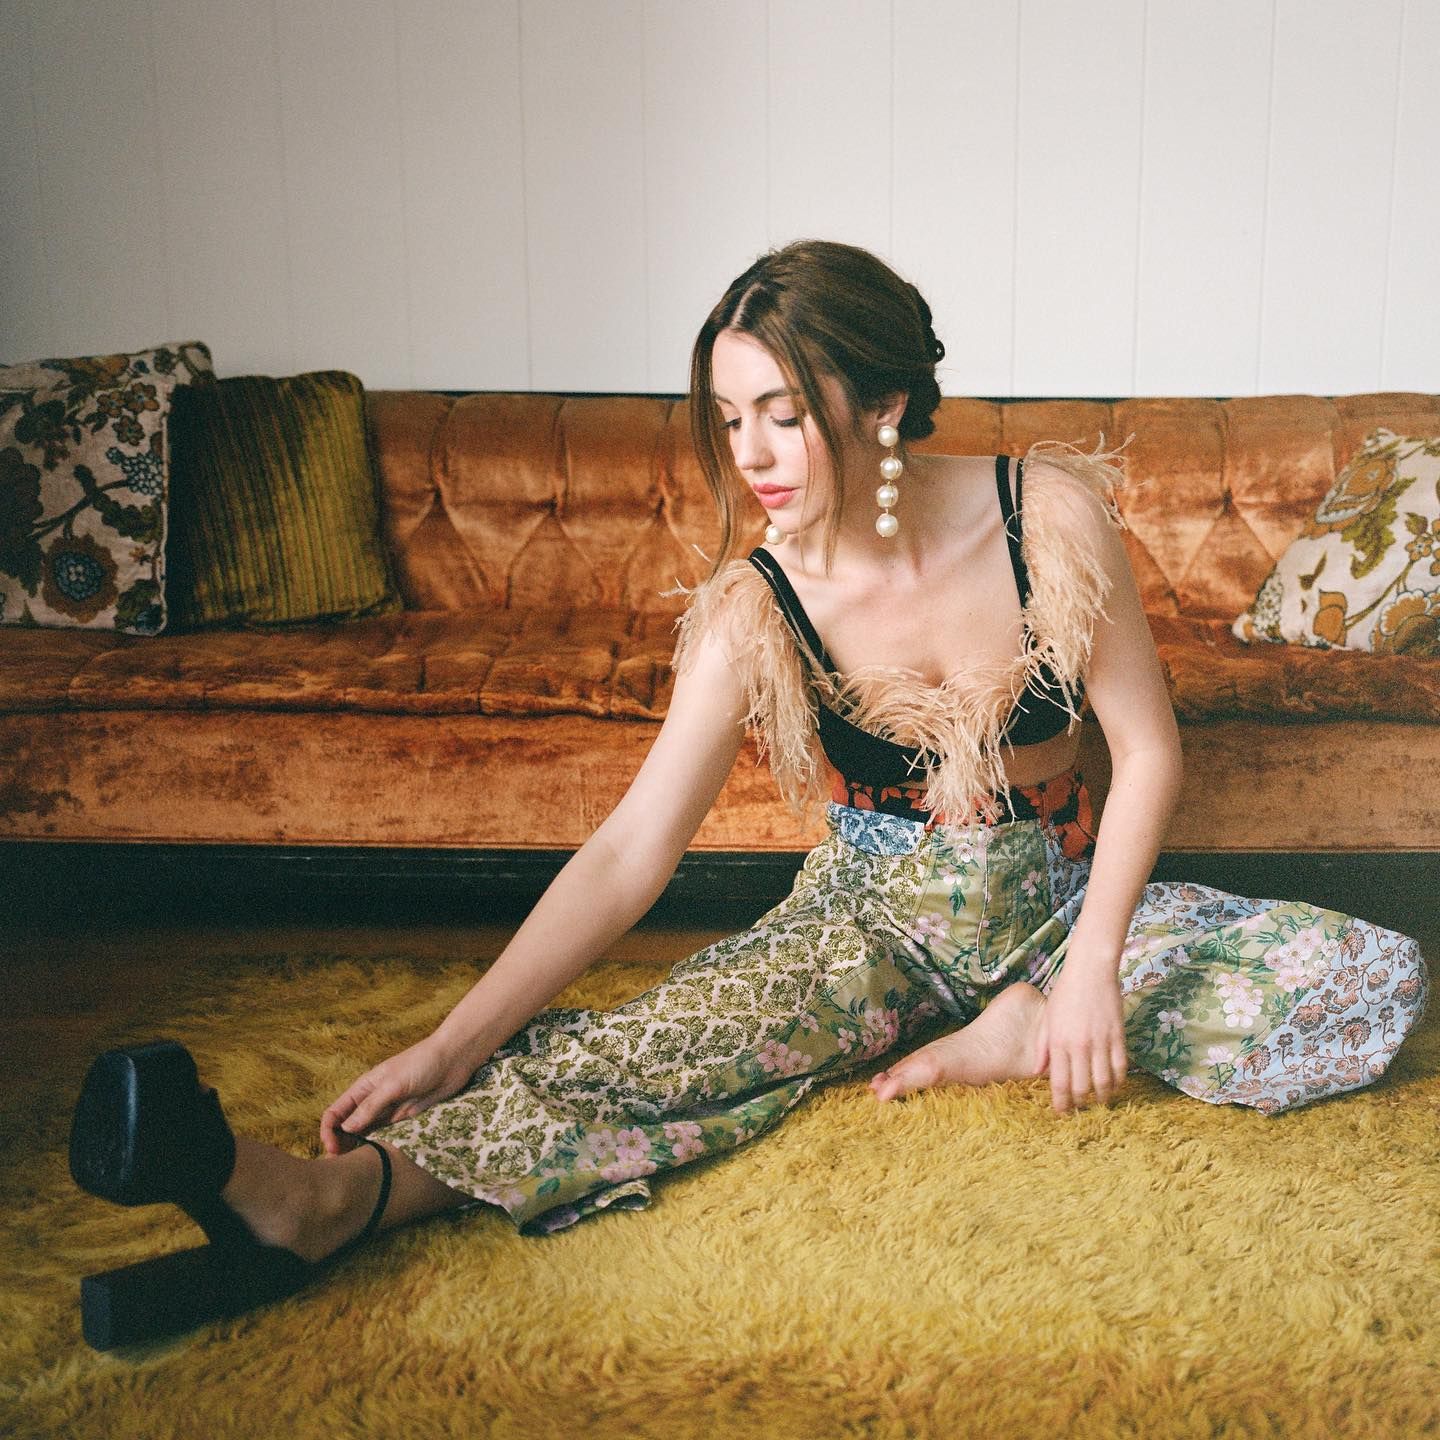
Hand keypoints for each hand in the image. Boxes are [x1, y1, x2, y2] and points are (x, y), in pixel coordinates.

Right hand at [320, 1034, 482, 1154]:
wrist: (454, 1059)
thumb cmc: (421, 1063)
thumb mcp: (393, 1084)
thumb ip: (370, 1106)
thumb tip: (345, 1128)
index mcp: (363, 1089)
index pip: (335, 1113)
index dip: (328, 1131)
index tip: (332, 1148)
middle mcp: (372, 1102)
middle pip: (347, 1128)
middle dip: (341, 1146)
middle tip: (342, 1167)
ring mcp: (388, 1112)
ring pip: (366, 1135)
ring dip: (359, 1150)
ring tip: (357, 1169)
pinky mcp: (405, 1119)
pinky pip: (387, 1137)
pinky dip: (380, 1148)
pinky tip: (379, 1160)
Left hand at [1034, 962, 1127, 1114]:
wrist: (1090, 971)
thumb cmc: (1065, 993)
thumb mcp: (1048, 1018)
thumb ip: (1043, 1046)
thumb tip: (1037, 1072)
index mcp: (1058, 1042)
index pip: (1059, 1082)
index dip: (1061, 1102)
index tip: (1062, 1112)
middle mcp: (1078, 1045)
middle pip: (1081, 1087)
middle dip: (1081, 1104)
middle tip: (1081, 1109)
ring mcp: (1100, 1042)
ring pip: (1103, 1082)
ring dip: (1102, 1097)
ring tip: (1099, 1101)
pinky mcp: (1118, 1037)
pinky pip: (1121, 1067)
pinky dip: (1118, 1081)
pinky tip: (1114, 1086)